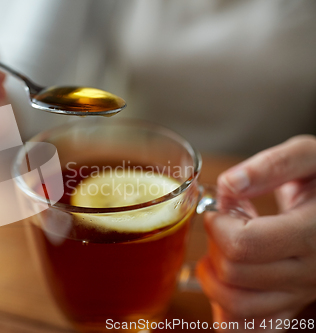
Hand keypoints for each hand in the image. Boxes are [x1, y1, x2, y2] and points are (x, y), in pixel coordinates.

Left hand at [197, 135, 315, 331]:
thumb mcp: (309, 157)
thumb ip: (271, 166)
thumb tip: (230, 183)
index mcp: (312, 234)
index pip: (243, 245)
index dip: (218, 225)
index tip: (221, 210)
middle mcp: (309, 272)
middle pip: (234, 274)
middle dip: (215, 245)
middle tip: (224, 225)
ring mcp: (300, 295)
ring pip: (236, 307)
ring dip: (214, 278)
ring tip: (223, 250)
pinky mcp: (292, 307)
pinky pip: (250, 327)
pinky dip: (227, 311)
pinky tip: (229, 282)